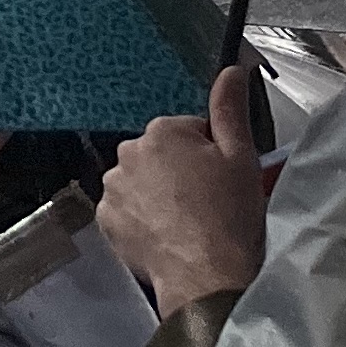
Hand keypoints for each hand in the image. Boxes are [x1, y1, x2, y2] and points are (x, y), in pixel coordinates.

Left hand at [100, 65, 270, 318]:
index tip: (221, 182)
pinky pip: (125, 210)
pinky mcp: (104, 218)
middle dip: (180, 173)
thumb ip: (230, 109)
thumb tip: (232, 69)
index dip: (210, 157)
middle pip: (160, 157)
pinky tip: (165, 236)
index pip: (189, 133)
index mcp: (162, 131)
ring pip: (140, 183)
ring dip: (158, 196)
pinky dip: (140, 219)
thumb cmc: (232, 218)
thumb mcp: (241, 158)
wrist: (208, 277)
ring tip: (188, 224)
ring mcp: (112, 186)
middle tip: (208, 205)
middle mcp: (127, 152)